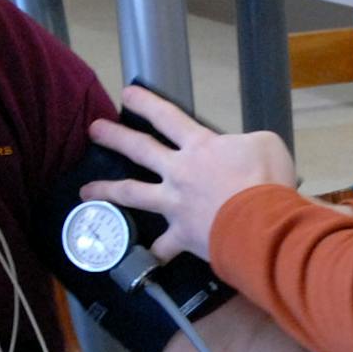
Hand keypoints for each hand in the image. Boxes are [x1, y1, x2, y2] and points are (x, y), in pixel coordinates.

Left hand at [84, 84, 296, 260]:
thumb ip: (247, 142)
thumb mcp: (266, 144)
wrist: (262, 223)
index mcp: (200, 146)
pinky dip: (154, 254)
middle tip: (93, 130)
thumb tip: (242, 150)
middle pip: (140, 149)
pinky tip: (142, 258)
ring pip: (132, 194)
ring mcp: (176, 204)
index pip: (167, 117)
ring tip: (85, 191)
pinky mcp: (182, 235)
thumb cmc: (267, 180)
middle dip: (114, 137)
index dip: (146, 102)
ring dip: (106, 190)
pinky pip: (162, 248)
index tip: (126, 93)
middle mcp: (179, 172)